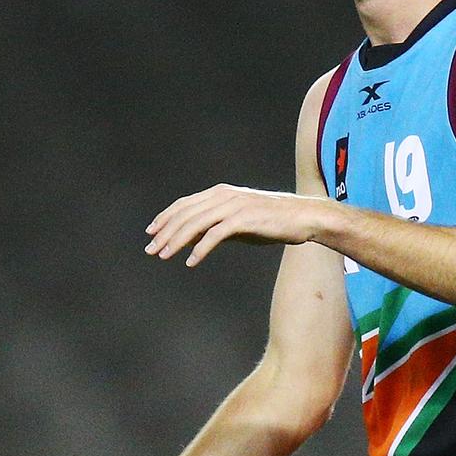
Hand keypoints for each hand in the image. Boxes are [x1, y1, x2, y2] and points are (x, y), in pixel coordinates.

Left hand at [144, 184, 340, 266]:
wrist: (304, 217)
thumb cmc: (273, 221)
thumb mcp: (239, 223)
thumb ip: (216, 227)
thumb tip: (193, 240)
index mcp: (221, 193)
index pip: (185, 204)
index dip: (165, 218)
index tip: (151, 233)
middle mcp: (224, 196)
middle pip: (186, 214)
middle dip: (165, 232)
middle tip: (151, 250)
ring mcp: (234, 206)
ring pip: (196, 223)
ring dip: (177, 241)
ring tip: (164, 256)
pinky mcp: (245, 219)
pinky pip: (216, 235)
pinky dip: (201, 248)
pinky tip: (192, 261)